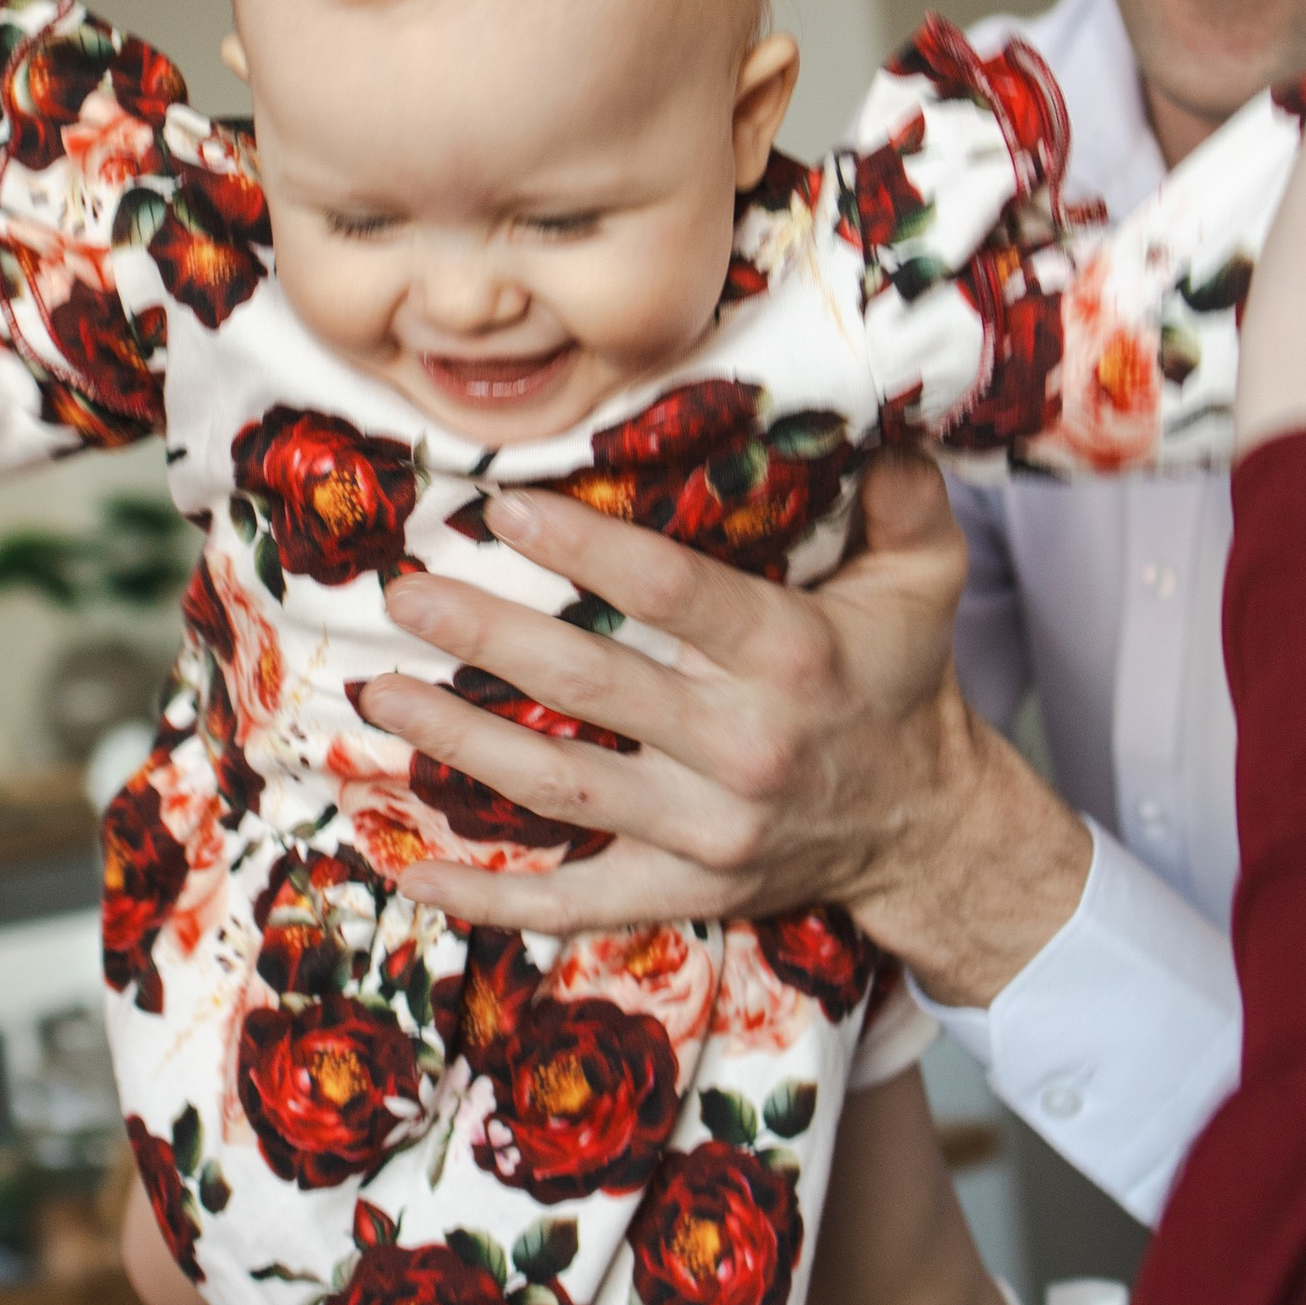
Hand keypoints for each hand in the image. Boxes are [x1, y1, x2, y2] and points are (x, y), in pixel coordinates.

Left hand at [359, 448, 1091, 997]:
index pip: (671, 593)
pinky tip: (406, 864)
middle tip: (402, 591)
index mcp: (790, 657)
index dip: (582, 548)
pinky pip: (570, 902)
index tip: (501, 505)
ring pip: (558, 787)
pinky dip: (487, 894)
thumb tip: (870, 402)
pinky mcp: (684, 890)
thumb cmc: (903, 682)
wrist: (929, 829)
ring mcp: (706, 831)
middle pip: (590, 685)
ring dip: (458, 741)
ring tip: (377, 695)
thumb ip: (901, 491)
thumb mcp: (927, 578)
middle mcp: (742, 747)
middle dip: (485, 633)